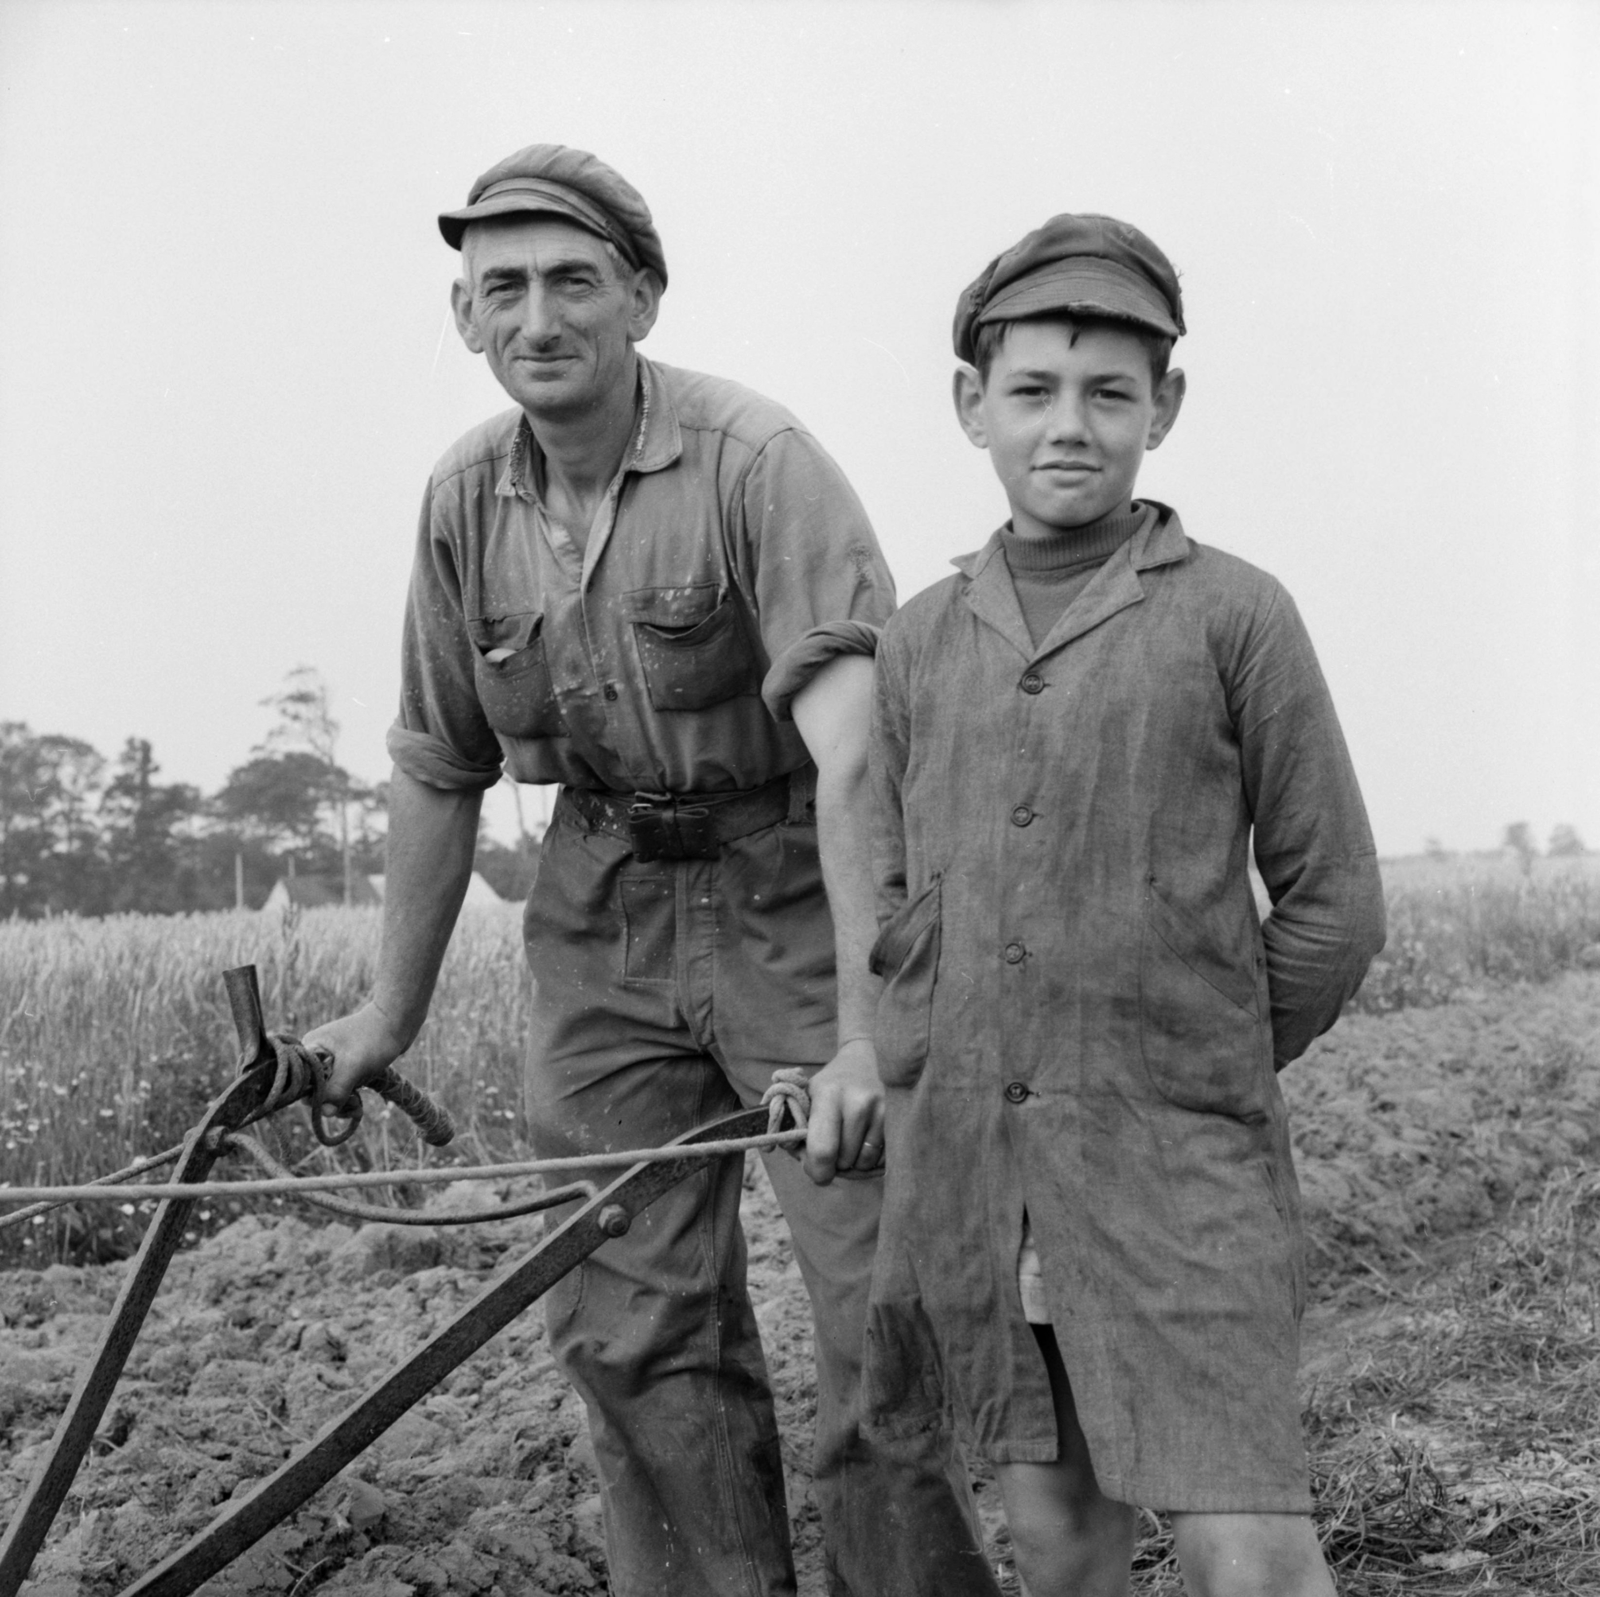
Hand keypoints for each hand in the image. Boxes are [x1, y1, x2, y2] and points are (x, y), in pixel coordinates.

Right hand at [301, 1002, 410, 1108]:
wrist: (399, 1021)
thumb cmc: (374, 1038)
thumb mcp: (354, 1066)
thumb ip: (336, 1090)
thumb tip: (325, 1113)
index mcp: (310, 1049)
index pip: (301, 1082)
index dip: (314, 1097)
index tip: (332, 1104)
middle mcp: (317, 1055)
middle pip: (314, 1090)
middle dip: (331, 1103)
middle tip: (353, 1104)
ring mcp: (332, 1061)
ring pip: (329, 1093)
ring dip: (342, 1104)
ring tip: (357, 1106)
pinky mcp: (346, 1067)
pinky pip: (341, 1088)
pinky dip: (349, 1098)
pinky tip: (358, 1106)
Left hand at [801, 1037, 885, 1185]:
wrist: (867, 1060)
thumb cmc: (830, 1085)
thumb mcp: (807, 1097)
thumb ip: (794, 1128)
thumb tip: (801, 1160)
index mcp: (829, 1095)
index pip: (822, 1150)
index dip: (817, 1170)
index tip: (816, 1171)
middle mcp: (858, 1102)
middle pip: (843, 1161)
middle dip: (834, 1164)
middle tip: (832, 1149)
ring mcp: (882, 1110)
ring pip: (864, 1163)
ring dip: (854, 1163)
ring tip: (849, 1142)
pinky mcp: (899, 1119)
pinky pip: (883, 1158)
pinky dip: (871, 1159)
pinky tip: (865, 1141)